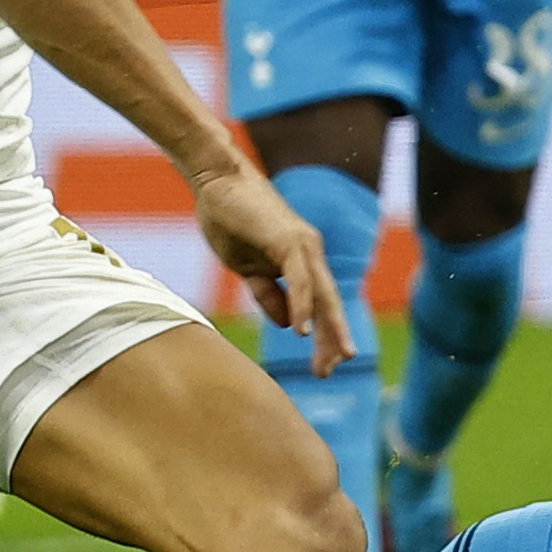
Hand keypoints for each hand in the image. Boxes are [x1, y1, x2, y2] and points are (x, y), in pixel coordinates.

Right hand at [193, 164, 350, 371]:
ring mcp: (303, 245)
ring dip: (329, 329)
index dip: (325, 335)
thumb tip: (287, 323)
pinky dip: (304, 305)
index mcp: (301, 261)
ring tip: (333, 360)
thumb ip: (268, 293)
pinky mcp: (289, 240)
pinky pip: (301, 279)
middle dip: (334, 339)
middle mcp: (309, 253)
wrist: (216, 181)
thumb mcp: (247, 268)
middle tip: (334, 371)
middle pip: (329, 303)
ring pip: (323, 294)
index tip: (324, 366)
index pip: (320, 304)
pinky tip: (303, 331)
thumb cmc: (230, 219)